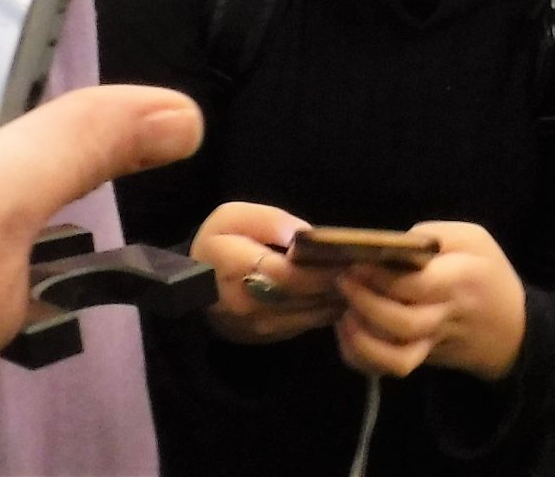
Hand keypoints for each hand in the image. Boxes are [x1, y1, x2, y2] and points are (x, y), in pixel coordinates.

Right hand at [191, 202, 343, 344]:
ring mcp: (261, 326)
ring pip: (311, 314)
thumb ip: (269, 221)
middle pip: (305, 296)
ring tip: (356, 277)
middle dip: (335, 281)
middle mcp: (249, 304)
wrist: (192, 288)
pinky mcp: (270, 337)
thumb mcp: (234, 216)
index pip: (287, 274)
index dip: (320, 267)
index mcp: (236, 268)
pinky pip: (308, 324)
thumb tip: (303, 235)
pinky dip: (327, 308)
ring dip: (336, 297)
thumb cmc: (217, 244)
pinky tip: (338, 290)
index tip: (346, 255)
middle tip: (361, 265)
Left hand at [335, 222, 524, 380]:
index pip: (417, 285)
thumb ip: (433, 235)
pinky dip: (361, 357)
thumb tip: (391, 244)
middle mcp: (445, 317)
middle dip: (365, 302)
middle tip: (343, 280)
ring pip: (396, 357)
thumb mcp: (473, 239)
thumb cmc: (488, 274)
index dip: (381, 276)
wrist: (512, 328)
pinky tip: (348, 331)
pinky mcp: (421, 360)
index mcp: (459, 280)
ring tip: (344, 312)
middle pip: (403, 322)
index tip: (356, 261)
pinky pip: (388, 369)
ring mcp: (432, 344)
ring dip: (362, 338)